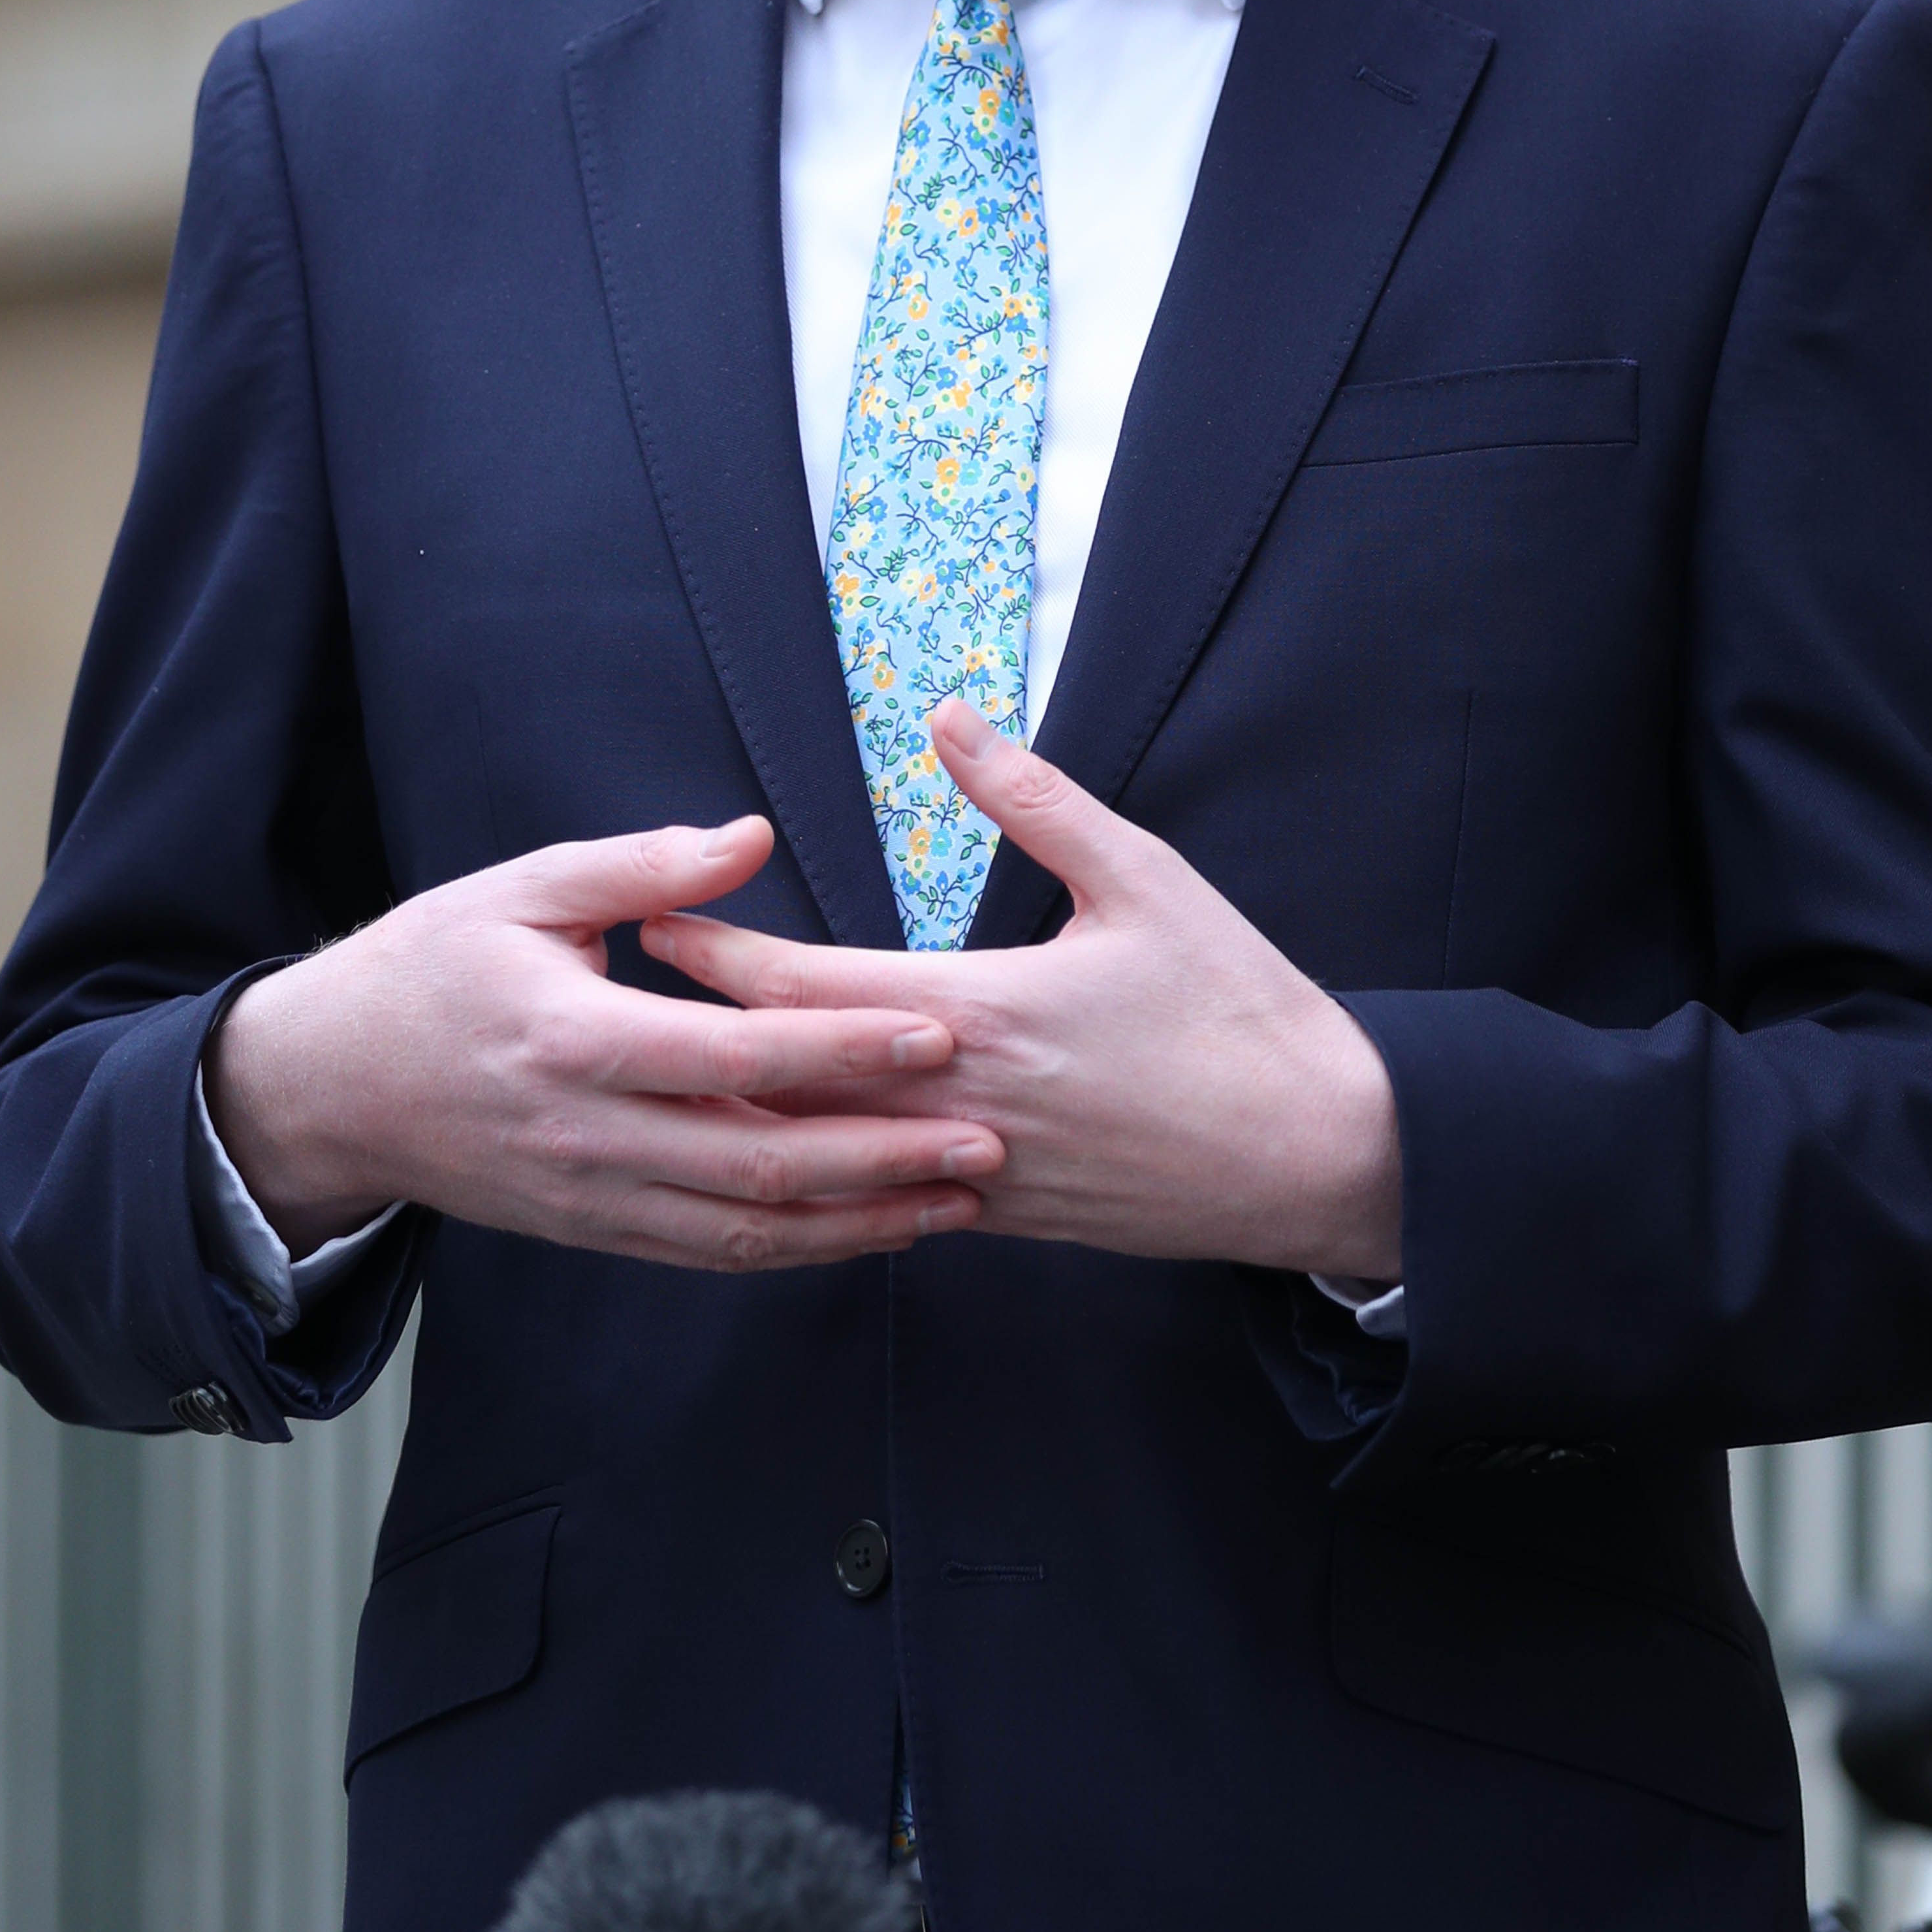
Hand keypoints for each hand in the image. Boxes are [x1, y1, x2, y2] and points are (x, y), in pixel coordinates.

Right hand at [203, 819, 1005, 1269]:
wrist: (331, 1087)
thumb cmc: (431, 967)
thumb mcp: (521, 889)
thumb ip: (641, 867)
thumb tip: (748, 837)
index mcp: (574, 1037)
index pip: (736, 1057)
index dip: (843, 1049)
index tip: (939, 1032)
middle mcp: (590, 1134)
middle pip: (762, 1162)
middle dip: (885, 1156)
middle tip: (988, 1138)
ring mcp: (593, 1197)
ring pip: (748, 1231)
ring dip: (861, 1221)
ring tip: (958, 1197)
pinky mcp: (595, 1230)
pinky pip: (711, 1253)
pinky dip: (800, 1249)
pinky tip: (872, 1227)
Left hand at [642, 703, 1402, 1274]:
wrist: (1317, 1153)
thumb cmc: (1238, 1007)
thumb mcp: (1144, 879)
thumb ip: (1034, 798)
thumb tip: (948, 717)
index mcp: (980, 1014)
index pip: (808, 987)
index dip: (717, 954)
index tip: (646, 919)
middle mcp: (958, 1104)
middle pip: (789, 1077)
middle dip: (696, 1037)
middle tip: (614, 999)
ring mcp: (975, 1173)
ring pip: (826, 1153)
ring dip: (745, 1112)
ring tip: (667, 1074)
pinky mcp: (1004, 1214)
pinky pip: (883, 1195)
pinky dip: (825, 1170)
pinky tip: (784, 1152)